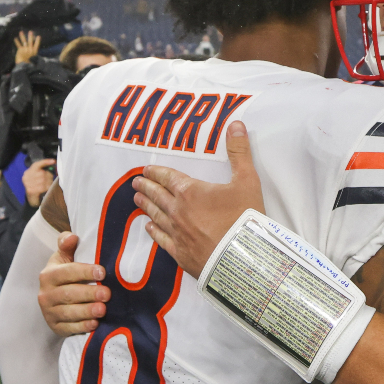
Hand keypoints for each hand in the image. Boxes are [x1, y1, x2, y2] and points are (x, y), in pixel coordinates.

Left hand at [14, 30, 40, 63]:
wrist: (24, 65)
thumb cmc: (30, 63)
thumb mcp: (34, 58)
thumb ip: (33, 53)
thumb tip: (33, 50)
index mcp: (34, 51)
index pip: (36, 45)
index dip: (38, 40)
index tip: (39, 36)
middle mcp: (30, 49)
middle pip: (30, 41)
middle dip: (30, 36)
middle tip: (30, 31)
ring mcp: (25, 49)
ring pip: (24, 41)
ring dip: (22, 36)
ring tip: (21, 32)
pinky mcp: (20, 50)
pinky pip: (18, 45)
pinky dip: (16, 41)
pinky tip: (15, 38)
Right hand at [23, 158, 55, 206]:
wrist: (32, 199)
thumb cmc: (38, 186)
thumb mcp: (40, 177)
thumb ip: (45, 171)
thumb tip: (53, 166)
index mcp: (28, 172)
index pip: (36, 164)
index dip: (45, 162)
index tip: (53, 161)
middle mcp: (26, 177)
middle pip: (42, 172)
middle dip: (48, 176)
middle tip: (49, 181)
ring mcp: (27, 184)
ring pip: (43, 180)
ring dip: (48, 183)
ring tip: (47, 186)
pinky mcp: (30, 190)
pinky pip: (42, 187)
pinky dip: (46, 188)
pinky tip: (45, 189)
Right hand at [37, 232, 110, 336]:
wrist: (54, 297)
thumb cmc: (65, 274)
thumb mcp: (64, 257)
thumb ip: (66, 244)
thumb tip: (72, 237)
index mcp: (49, 275)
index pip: (67, 272)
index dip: (85, 272)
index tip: (102, 273)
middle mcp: (46, 294)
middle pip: (68, 294)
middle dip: (89, 294)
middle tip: (107, 294)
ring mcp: (49, 312)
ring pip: (68, 312)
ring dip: (86, 311)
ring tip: (103, 309)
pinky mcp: (55, 326)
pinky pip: (68, 328)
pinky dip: (82, 327)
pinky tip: (94, 324)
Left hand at [133, 121, 264, 276]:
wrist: (242, 259)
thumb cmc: (244, 218)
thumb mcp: (247, 181)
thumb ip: (239, 152)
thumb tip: (235, 124)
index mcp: (190, 192)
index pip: (167, 178)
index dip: (156, 172)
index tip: (146, 170)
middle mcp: (177, 212)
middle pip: (156, 196)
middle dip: (146, 187)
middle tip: (136, 183)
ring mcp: (177, 234)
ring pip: (155, 216)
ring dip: (145, 207)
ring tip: (137, 201)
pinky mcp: (180, 254)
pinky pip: (161, 239)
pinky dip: (153, 232)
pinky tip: (149, 228)